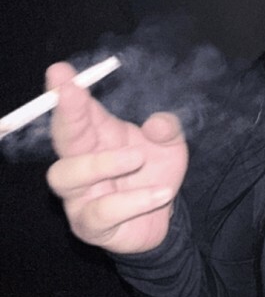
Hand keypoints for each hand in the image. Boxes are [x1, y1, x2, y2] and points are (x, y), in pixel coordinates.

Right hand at [45, 62, 188, 254]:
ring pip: (66, 175)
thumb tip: (157, 123)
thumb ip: (167, 129)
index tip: (61, 71)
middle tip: (74, 94)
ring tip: (138, 158)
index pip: (76, 110)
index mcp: (97, 135)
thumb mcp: (170, 146)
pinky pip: (100, 212)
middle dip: (66, 114)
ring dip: (102, 163)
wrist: (165, 217)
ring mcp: (79, 195)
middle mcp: (80, 162)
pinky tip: (160, 193)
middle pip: (63, 138)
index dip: (65, 91)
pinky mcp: (91, 225)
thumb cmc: (155, 172)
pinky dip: (132, 201)